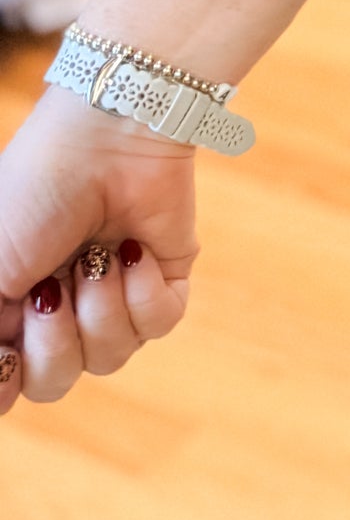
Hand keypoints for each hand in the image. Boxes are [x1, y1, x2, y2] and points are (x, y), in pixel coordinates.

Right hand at [0, 90, 196, 413]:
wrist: (105, 136)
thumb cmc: (34, 191)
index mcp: (10, 306)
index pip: (9, 382)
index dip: (6, 382)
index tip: (6, 356)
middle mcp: (60, 308)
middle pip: (54, 383)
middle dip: (52, 342)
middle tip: (50, 289)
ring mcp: (112, 294)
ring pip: (110, 357)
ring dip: (99, 306)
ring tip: (96, 256)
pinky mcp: (163, 278)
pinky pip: (159, 323)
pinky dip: (142, 292)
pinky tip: (132, 251)